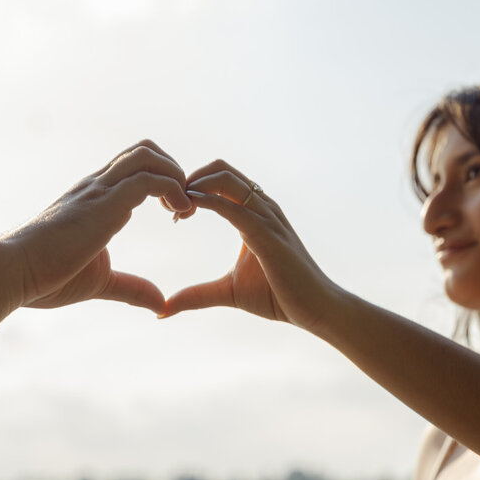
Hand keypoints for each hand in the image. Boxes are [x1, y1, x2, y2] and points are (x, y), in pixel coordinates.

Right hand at [2, 140, 191, 313]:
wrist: (11, 271)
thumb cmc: (44, 277)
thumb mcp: (100, 282)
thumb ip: (131, 287)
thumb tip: (159, 304)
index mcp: (93, 199)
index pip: (133, 168)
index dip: (162, 182)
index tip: (175, 212)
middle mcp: (96, 187)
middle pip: (144, 150)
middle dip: (173, 169)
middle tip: (183, 205)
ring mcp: (99, 192)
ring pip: (147, 155)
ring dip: (175, 175)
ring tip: (184, 208)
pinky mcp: (104, 204)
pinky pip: (148, 179)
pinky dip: (173, 188)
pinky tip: (178, 213)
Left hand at [163, 160, 334, 330]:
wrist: (316, 310)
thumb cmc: (278, 297)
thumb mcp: (228, 292)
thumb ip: (197, 295)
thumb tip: (163, 310)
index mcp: (253, 214)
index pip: (219, 178)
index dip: (190, 186)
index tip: (171, 210)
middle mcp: (262, 208)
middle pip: (220, 169)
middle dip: (188, 179)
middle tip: (168, 206)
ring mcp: (267, 218)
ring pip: (226, 179)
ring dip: (194, 187)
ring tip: (175, 210)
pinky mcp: (268, 235)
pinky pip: (235, 207)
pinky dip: (209, 201)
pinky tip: (189, 210)